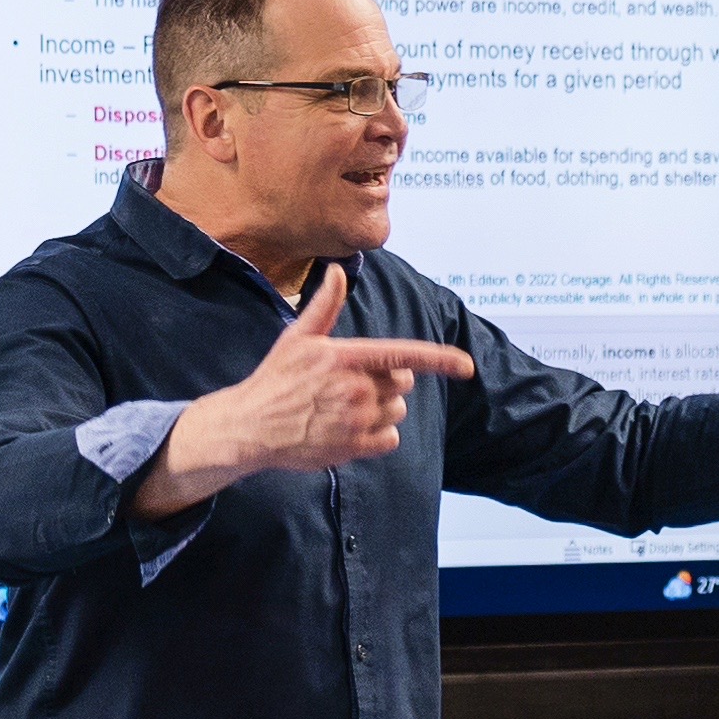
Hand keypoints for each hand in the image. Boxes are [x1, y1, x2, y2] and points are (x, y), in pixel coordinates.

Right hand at [130, 265, 473, 512]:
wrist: (252, 427)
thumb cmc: (275, 379)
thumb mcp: (298, 338)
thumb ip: (325, 306)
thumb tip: (337, 271)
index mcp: (348, 357)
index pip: (405, 355)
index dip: (441, 360)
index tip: (466, 366)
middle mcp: (357, 388)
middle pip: (402, 383)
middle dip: (387, 381)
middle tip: (353, 384)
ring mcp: (357, 420)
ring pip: (398, 411)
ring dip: (383, 409)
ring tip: (348, 407)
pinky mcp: (354, 447)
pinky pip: (389, 438)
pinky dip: (379, 435)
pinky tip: (352, 429)